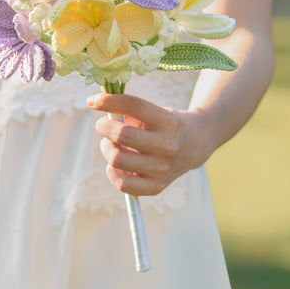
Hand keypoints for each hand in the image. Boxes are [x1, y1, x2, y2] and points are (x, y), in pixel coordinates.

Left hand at [87, 92, 213, 195]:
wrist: (197, 145)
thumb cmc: (167, 125)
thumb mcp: (156, 111)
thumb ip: (130, 111)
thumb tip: (97, 106)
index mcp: (168, 122)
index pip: (133, 105)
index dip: (108, 101)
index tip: (92, 101)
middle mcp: (168, 146)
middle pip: (122, 135)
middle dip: (103, 127)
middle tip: (102, 125)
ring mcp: (163, 169)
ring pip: (117, 160)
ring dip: (106, 148)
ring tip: (110, 144)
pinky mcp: (157, 187)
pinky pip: (123, 184)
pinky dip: (112, 172)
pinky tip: (116, 165)